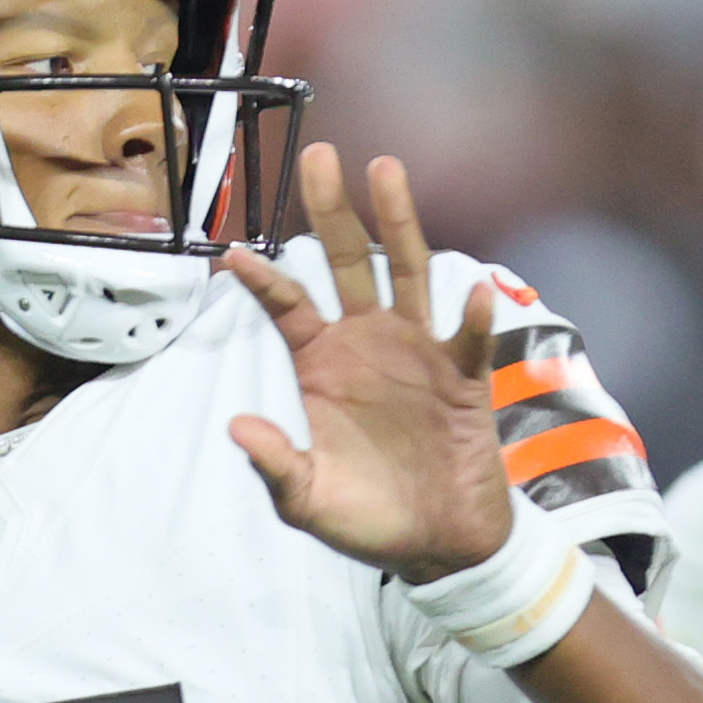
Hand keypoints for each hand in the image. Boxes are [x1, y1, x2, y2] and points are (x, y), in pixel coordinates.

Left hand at [223, 144, 508, 582]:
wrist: (438, 546)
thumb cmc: (367, 519)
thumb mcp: (307, 501)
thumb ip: (275, 465)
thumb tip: (237, 428)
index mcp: (321, 365)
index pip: (288, 306)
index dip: (261, 279)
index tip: (230, 252)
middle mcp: (367, 344)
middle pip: (344, 263)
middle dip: (330, 210)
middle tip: (317, 156)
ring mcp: (418, 353)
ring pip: (405, 274)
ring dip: (397, 223)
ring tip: (385, 170)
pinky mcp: (464, 379)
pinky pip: (469, 342)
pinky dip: (473, 319)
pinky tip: (471, 294)